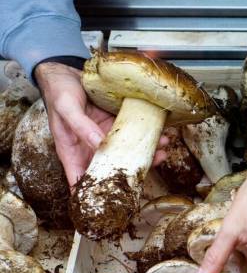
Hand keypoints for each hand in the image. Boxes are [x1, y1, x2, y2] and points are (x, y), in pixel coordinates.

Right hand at [34, 62, 166, 187]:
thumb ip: (81, 126)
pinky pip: (133, 134)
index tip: (111, 203)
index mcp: (72, 151)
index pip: (81, 180)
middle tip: (150, 169)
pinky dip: (146, 135)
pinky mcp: (116, 124)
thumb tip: (99, 144)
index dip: (94, 194)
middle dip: (131, 172)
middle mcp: (91, 148)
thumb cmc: (59, 92)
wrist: (67, 70)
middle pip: (111, 169)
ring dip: (145, 154)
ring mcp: (105, 136)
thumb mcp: (66, 108)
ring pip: (127, 153)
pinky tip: (160, 134)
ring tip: (161, 150)